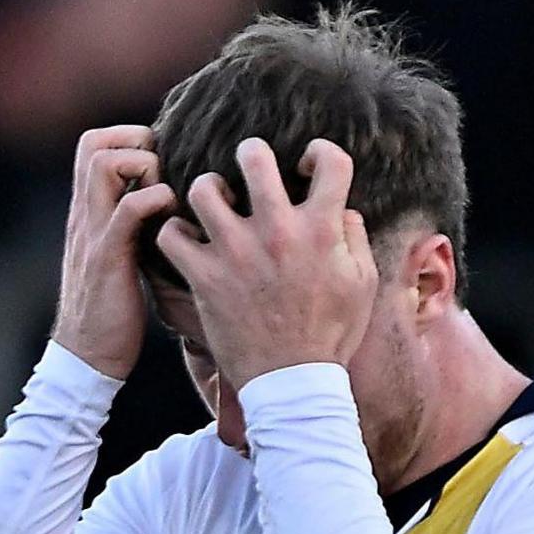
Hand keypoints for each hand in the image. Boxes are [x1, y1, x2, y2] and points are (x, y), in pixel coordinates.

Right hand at [54, 125, 182, 379]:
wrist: (87, 359)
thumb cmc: (111, 312)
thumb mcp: (116, 255)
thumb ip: (128, 226)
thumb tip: (164, 202)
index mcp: (85, 213)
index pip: (92, 145)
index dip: (128, 138)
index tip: (157, 163)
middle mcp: (83, 215)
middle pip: (93, 143)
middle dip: (135, 142)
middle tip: (163, 173)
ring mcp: (92, 233)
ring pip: (104, 164)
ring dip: (144, 166)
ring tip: (165, 196)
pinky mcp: (107, 258)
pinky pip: (129, 209)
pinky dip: (156, 200)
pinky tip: (172, 222)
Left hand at [154, 137, 378, 389]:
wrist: (292, 382)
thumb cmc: (331, 334)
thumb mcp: (361, 283)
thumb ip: (353, 237)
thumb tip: (342, 208)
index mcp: (323, 229)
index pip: (331, 160)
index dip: (319, 153)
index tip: (306, 167)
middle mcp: (277, 232)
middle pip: (254, 158)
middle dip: (250, 152)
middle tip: (247, 165)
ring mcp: (236, 253)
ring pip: (203, 189)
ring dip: (206, 189)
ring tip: (214, 202)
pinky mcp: (204, 278)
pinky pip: (171, 235)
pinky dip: (174, 232)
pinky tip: (187, 240)